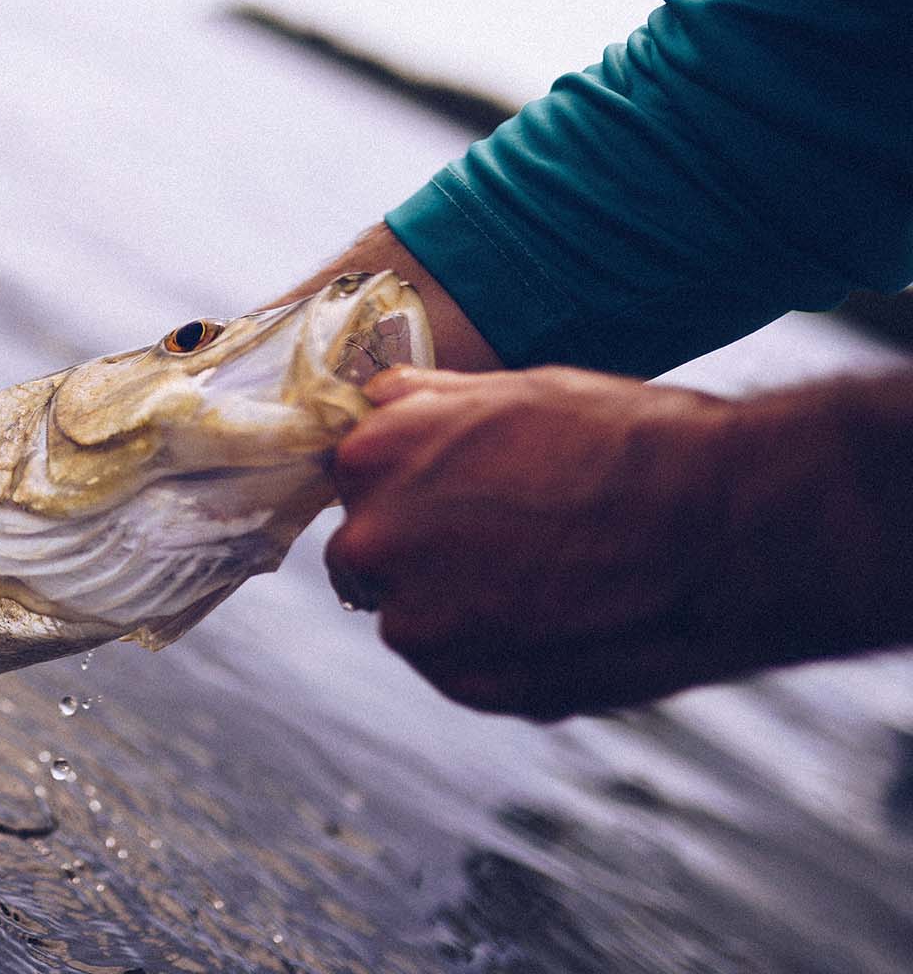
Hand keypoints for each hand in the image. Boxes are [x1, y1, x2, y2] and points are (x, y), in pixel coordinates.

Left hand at [324, 365, 907, 719]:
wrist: (722, 527)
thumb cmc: (627, 442)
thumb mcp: (514, 390)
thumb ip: (425, 404)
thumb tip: (378, 401)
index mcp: (373, 458)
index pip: (354, 480)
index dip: (410, 487)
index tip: (462, 494)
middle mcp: (374, 541)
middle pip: (370, 555)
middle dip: (421, 551)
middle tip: (512, 541)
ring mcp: (418, 623)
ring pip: (417, 617)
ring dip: (462, 606)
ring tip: (556, 579)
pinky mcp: (467, 686)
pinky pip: (464, 668)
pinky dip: (502, 653)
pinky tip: (569, 621)